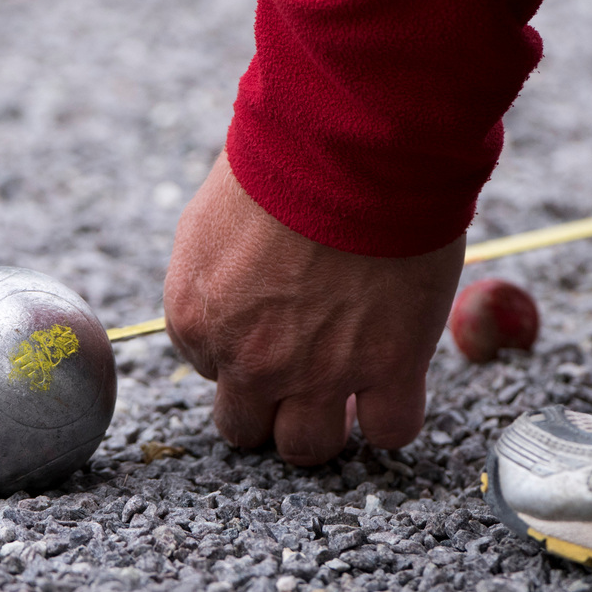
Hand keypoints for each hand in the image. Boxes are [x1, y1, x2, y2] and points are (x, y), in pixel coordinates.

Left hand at [163, 152, 463, 465]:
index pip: (211, 371)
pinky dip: (391, 416)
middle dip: (272, 405)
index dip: (245, 350)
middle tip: (304, 369)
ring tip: (348, 383)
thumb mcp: (212, 219)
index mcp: (195, 319)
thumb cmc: (283, 160)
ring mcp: (318, 372)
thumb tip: (235, 296)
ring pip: (307, 447)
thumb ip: (214, 276)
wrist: (354, 144)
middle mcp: (248, 359)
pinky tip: (395, 383)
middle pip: (247, 427)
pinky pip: (391, 430)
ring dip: (324, 424)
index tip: (274, 323)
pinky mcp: (388, 367)